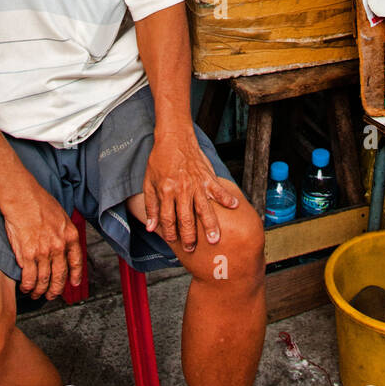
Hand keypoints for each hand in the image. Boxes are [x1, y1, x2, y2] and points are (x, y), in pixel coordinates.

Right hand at [2, 182, 82, 299]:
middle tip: (52, 295)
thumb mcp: (61, 215)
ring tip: (37, 294)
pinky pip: (29, 277)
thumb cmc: (38, 201)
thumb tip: (62, 242)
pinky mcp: (27, 254)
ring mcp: (43, 252)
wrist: (22, 197)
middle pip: (60, 275)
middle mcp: (58, 246)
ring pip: (44, 280)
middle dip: (56, 289)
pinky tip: (26, 287)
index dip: (75, 275)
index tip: (73, 283)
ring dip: (40, 290)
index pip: (76, 261)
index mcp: (69, 235)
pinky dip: (28, 286)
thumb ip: (63, 232)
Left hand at [143, 129, 237, 251]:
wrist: (174, 137)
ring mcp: (196, 183)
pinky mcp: (207, 176)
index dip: (170, 232)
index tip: (173, 242)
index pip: (168, 218)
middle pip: (186, 218)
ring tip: (215, 238)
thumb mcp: (149, 182)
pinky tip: (235, 207)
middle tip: (192, 248)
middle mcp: (182, 189)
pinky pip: (218, 189)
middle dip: (189, 236)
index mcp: (166, 190)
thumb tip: (151, 227)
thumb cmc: (160, 159)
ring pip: (204, 208)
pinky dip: (227, 198)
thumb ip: (151, 205)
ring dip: (210, 225)